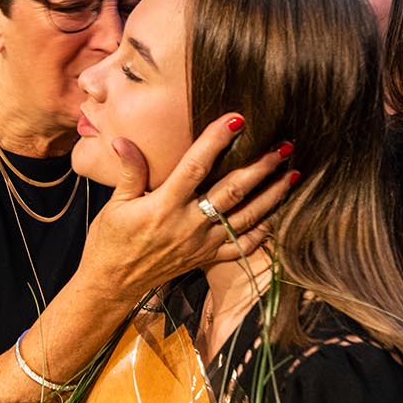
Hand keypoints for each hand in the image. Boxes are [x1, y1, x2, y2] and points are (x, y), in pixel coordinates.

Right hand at [76, 113, 297, 297]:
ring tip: (292, 174)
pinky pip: (241, 247)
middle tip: (284, 146)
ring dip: (271, 195)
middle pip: (232, 191)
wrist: (112, 283)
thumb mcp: (115, 204)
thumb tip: (123, 140)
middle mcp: (188, 225)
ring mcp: (201, 244)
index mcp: (163, 206)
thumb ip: (129, 171)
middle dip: (260, 167)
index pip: (195, 166)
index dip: (216, 141)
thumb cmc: (110, 241)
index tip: (236, 119)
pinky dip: (262, 232)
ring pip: (245, 217)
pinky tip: (277, 215)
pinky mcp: (206, 258)